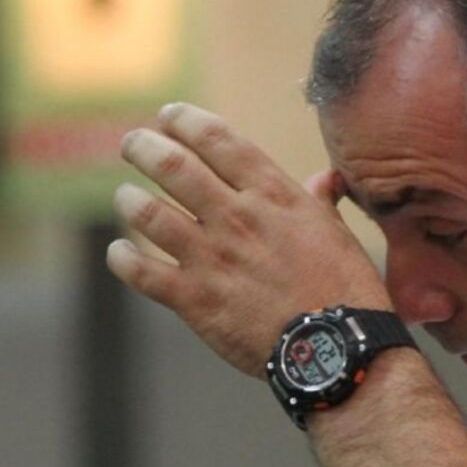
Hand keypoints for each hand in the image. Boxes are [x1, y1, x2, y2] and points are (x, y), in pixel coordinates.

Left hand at [107, 102, 389, 376]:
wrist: (336, 349)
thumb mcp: (339, 235)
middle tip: (133, 144)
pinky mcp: (195, 300)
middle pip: (172, 165)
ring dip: (130, 199)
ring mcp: (212, 258)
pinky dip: (122, 258)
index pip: (216, 139)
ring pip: (147, 212)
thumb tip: (325, 179)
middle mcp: (237, 218)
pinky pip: (140, 271)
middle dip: (143, 146)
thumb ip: (319, 203)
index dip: (183, 120)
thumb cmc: (346, 291)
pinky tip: (120, 253)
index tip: (169, 117)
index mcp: (274, 196)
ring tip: (128, 197)